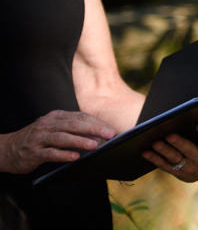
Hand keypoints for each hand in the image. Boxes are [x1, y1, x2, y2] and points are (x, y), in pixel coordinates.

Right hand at [0, 111, 114, 174]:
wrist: (6, 149)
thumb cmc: (36, 139)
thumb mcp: (53, 129)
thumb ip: (73, 130)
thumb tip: (97, 135)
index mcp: (55, 117)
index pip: (80, 117)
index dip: (96, 123)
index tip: (110, 130)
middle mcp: (47, 125)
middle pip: (74, 125)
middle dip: (94, 129)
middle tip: (109, 135)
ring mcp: (39, 138)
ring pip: (63, 138)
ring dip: (80, 141)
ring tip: (95, 145)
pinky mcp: (33, 153)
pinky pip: (50, 153)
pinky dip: (63, 155)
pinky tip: (75, 157)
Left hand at [142, 122, 197, 182]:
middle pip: (190, 151)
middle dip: (179, 143)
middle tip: (169, 134)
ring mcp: (189, 169)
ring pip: (175, 159)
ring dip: (164, 151)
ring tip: (154, 141)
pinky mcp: (176, 173)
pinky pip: (164, 166)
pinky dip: (154, 159)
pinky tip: (145, 151)